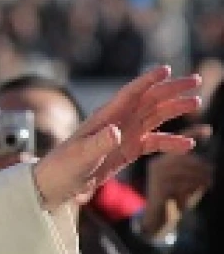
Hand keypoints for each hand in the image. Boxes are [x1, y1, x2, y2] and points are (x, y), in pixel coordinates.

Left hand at [34, 66, 201, 211]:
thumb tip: (116, 132)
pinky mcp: (127, 150)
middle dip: (171, 90)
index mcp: (104, 118)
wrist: (57, 183)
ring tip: (196, 103)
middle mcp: (116, 121)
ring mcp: (123, 135)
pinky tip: (188, 144)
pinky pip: (153, 141)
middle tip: (196, 80)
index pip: (129, 94)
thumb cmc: (63, 166)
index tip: (166, 69)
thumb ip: (99, 144)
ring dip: (174, 110)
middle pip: (148, 100)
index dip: (147, 81)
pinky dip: (170, 142)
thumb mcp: (81, 156)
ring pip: (154, 117)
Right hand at [140, 124, 212, 239]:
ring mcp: (156, 176)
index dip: (192, 133)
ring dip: (200, 176)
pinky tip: (201, 189)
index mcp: (163, 160)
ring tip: (210, 182)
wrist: (160, 219)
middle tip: (213, 172)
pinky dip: (192, 187)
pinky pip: (179, 183)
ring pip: (182, 169)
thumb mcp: (189, 182)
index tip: (209, 130)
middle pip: (182, 157)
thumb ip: (197, 171)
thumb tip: (211, 165)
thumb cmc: (178, 198)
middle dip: (200, 164)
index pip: (177, 143)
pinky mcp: (157, 187)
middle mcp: (157, 164)